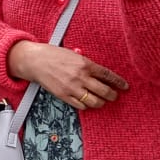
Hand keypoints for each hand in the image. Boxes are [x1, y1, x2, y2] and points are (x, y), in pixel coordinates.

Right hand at [9, 41, 128, 109]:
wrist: (35, 61)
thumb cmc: (53, 55)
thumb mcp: (72, 54)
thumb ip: (85, 62)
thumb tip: (97, 70)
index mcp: (85, 64)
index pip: (107, 75)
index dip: (119, 82)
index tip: (125, 86)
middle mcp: (81, 77)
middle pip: (104, 91)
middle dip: (112, 95)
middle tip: (114, 96)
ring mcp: (72, 88)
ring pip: (94, 102)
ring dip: (100, 103)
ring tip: (101, 101)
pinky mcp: (64, 96)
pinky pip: (81, 106)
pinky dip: (86, 105)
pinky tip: (86, 102)